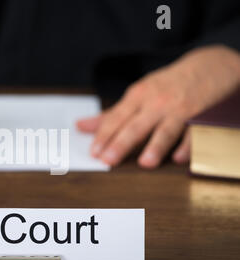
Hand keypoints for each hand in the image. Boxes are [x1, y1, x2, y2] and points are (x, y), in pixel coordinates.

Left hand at [77, 45, 239, 167]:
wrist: (207, 67)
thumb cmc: (165, 85)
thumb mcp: (137, 94)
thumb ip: (110, 115)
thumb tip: (80, 126)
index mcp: (138, 97)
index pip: (116, 118)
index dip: (104, 135)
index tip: (93, 151)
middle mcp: (156, 103)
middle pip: (136, 126)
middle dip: (121, 143)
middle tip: (108, 160)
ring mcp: (179, 111)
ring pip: (165, 130)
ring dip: (155, 146)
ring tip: (145, 163)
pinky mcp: (201, 119)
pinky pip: (194, 134)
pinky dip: (188, 146)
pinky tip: (178, 158)